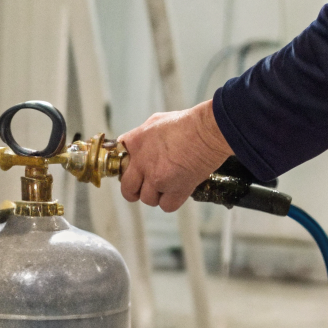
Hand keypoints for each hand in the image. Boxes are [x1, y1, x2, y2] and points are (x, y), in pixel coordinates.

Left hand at [118, 101, 233, 211]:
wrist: (209, 130)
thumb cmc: (188, 122)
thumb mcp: (157, 121)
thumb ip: (143, 135)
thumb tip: (139, 143)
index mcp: (135, 142)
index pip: (118, 162)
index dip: (126, 170)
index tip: (133, 172)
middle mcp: (142, 162)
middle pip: (127, 189)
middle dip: (134, 191)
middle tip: (143, 188)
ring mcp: (157, 177)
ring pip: (147, 199)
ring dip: (156, 195)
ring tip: (168, 185)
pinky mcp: (174, 189)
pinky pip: (165, 206)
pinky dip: (171, 202)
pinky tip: (177, 191)